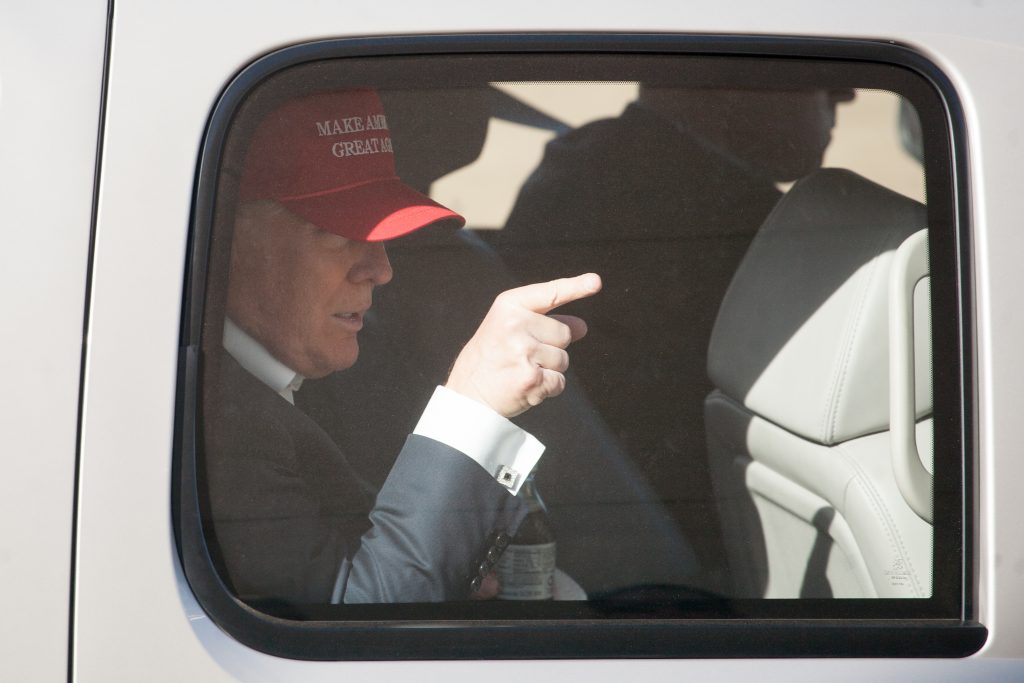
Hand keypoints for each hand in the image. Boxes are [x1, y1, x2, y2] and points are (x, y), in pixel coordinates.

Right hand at [446, 273, 601, 417]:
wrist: (465, 396)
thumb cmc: (489, 360)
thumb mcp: (509, 330)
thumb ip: (544, 323)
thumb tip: (582, 326)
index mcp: (508, 306)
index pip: (550, 293)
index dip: (576, 287)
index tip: (595, 282)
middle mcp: (516, 324)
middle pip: (564, 334)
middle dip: (551, 348)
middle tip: (521, 357)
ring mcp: (524, 351)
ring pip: (563, 360)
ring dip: (548, 370)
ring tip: (519, 371)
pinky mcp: (531, 378)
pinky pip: (559, 382)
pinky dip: (547, 388)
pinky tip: (525, 387)